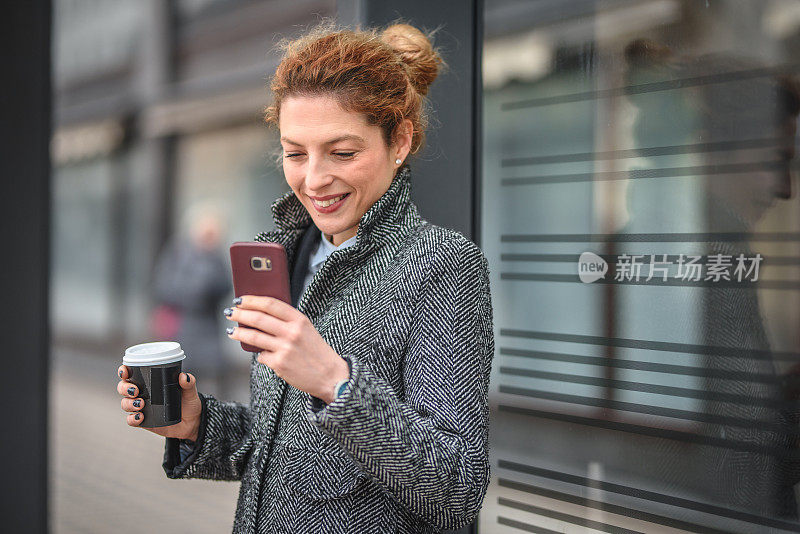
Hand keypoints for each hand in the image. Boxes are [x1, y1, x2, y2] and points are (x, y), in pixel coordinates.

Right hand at [116, 365, 201, 440]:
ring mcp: (141, 408)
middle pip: (123, 388)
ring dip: (128, 403)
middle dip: (124, 388)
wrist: (192, 422)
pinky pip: (131, 420)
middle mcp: (143, 393)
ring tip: (141, 404)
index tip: (125, 372)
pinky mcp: (143, 421)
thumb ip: (189, 383)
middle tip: (135, 390)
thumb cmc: (188, 403)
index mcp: (151, 382)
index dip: (124, 371)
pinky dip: (132, 419)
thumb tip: (184, 377)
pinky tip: (140, 417)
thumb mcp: (190, 392)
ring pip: (125, 403)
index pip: (132, 374)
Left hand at [224, 296, 348, 403]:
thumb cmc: (316, 351)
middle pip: (258, 318)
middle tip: (230, 313)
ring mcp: (285, 348)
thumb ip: (287, 321)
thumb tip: (260, 314)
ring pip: (253, 337)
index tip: (240, 299)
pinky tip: (263, 354)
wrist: (330, 375)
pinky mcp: (279, 364)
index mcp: (299, 320)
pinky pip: (261, 356)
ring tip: (232, 331)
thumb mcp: (306, 329)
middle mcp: (292, 332)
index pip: (270, 304)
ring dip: (238, 333)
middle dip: (240, 314)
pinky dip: (260, 355)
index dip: (252, 300)